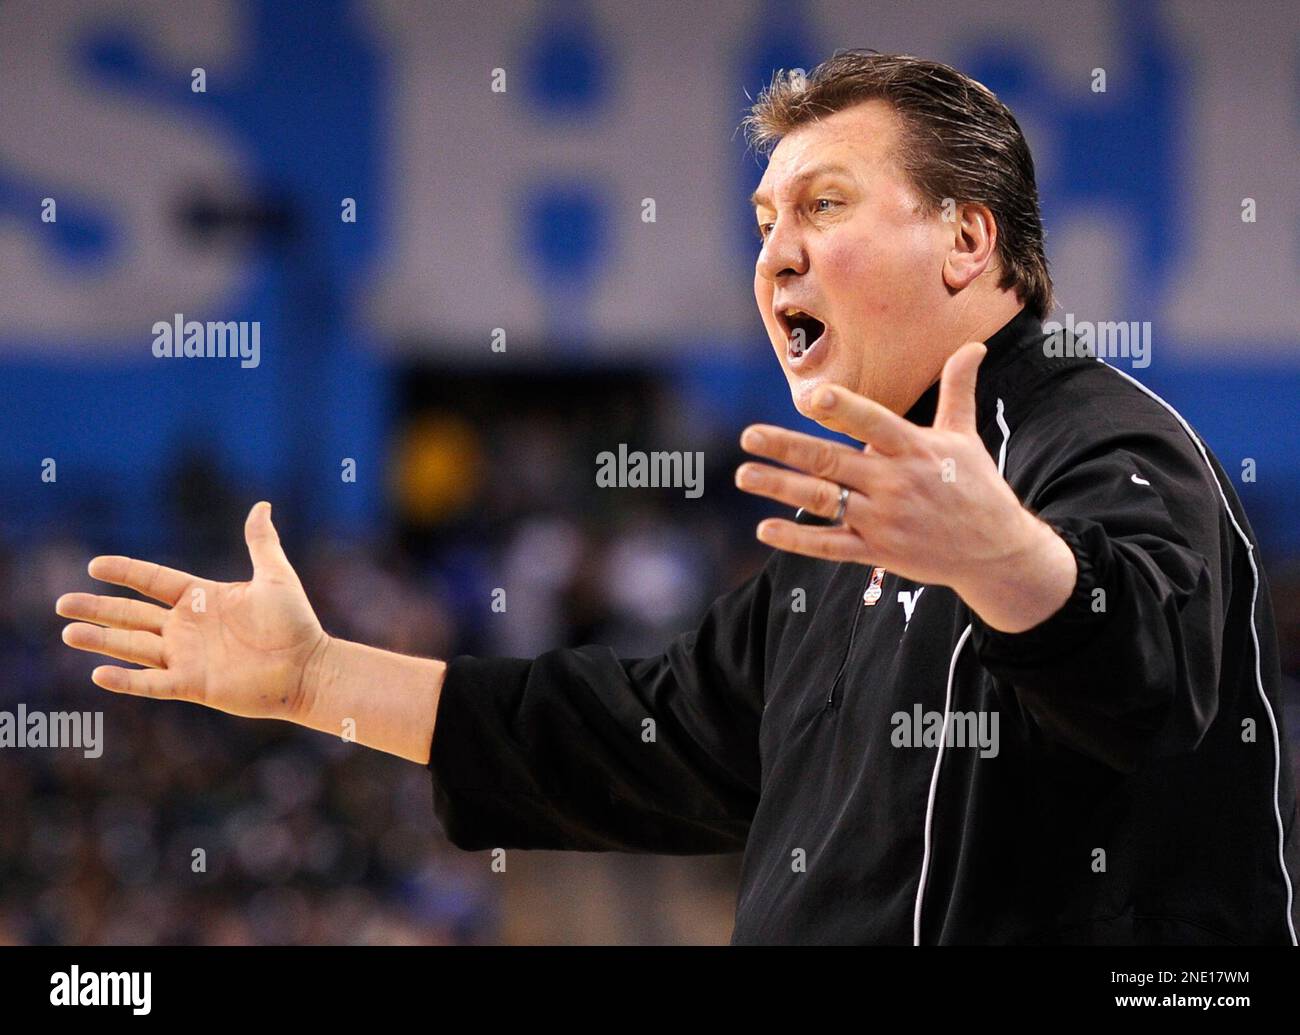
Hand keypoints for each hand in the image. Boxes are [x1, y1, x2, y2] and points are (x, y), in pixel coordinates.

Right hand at [56, 501, 328, 720]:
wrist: (309, 668)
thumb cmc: (295, 623)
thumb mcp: (275, 577)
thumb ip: (262, 543)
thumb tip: (261, 505)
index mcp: (202, 598)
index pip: (153, 582)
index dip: (126, 573)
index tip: (94, 565)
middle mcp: (188, 628)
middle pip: (133, 615)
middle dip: (98, 608)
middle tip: (61, 603)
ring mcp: (188, 657)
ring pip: (134, 648)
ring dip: (101, 641)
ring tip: (68, 632)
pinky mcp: (194, 685)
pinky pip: (153, 683)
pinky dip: (127, 681)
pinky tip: (99, 675)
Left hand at [734, 342, 1075, 630]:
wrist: (996, 551)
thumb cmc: (976, 486)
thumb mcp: (966, 436)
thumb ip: (957, 389)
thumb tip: (972, 344)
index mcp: (914, 449)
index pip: (874, 423)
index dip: (845, 408)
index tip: (813, 396)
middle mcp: (895, 483)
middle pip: (832, 462)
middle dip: (787, 447)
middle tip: (748, 436)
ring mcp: (883, 519)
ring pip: (822, 501)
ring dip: (779, 487)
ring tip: (743, 474)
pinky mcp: (877, 551)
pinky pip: (830, 545)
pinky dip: (797, 539)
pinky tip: (765, 528)